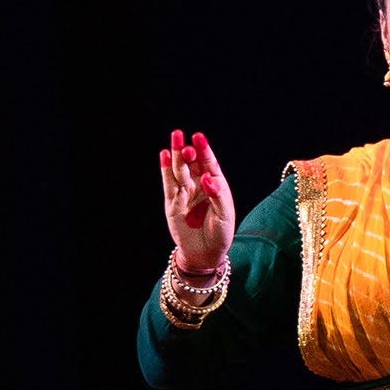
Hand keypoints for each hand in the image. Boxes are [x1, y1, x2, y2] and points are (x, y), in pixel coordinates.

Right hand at [159, 129, 233, 269]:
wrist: (205, 253)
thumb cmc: (220, 233)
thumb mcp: (224, 214)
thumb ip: (217, 195)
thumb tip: (208, 179)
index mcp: (215, 185)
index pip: (210, 164)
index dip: (204, 150)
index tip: (199, 137)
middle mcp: (199, 185)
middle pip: (193, 164)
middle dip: (189, 152)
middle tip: (187, 143)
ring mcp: (185, 192)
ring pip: (180, 170)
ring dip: (177, 155)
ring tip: (175, 139)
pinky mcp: (172, 202)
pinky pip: (168, 183)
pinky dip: (166, 170)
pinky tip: (164, 155)